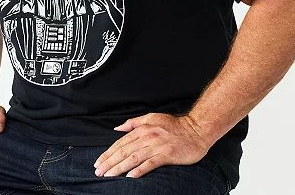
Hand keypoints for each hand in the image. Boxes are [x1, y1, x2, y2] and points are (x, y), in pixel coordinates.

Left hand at [94, 113, 209, 178]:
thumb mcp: (151, 118)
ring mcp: (156, 146)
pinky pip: (150, 163)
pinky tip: (130, 177)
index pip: (121, 143)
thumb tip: (117, 128)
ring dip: (119, 167)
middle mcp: (147, 136)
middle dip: (109, 162)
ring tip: (108, 176)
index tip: (98, 162)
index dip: (108, 153)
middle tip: (98, 171)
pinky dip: (139, 170)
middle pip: (124, 151)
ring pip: (133, 158)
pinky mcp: (166, 155)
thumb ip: (134, 123)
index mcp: (142, 129)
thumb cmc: (174, 125)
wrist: (196, 130)